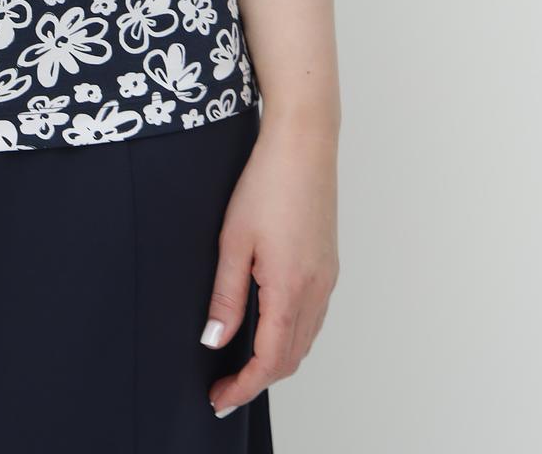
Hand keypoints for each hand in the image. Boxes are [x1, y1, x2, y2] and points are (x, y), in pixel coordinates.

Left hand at [199, 113, 338, 417]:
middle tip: (224, 388)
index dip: (244, 386)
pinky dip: (291, 336)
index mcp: (290, 289)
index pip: (270, 360)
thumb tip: (214, 340)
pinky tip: (268, 327)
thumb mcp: (233, 240)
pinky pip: (312, 317)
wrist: (304, 143)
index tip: (220, 399)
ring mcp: (327, 278)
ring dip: (276, 360)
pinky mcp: (328, 264)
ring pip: (305, 339)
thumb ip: (226, 296)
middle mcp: (316, 290)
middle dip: (258, 380)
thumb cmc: (267, 182)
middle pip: (291, 357)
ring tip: (241, 365)